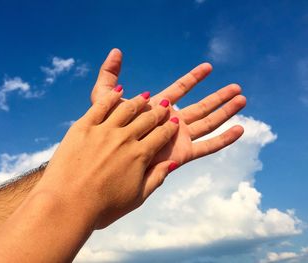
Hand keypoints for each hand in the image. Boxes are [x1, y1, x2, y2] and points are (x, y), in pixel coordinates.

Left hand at [38, 87, 179, 228]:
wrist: (66, 204)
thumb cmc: (102, 207)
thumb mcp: (136, 198)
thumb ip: (156, 178)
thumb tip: (172, 163)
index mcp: (139, 156)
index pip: (161, 135)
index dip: (170, 127)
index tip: (174, 122)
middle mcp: (124, 139)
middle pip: (147, 119)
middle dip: (159, 111)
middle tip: (166, 104)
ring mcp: (103, 130)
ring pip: (126, 109)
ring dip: (139, 101)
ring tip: (145, 96)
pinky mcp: (83, 127)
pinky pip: (100, 106)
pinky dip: (111, 96)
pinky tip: (118, 91)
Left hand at [91, 49, 245, 165]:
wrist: (101, 165)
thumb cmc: (99, 132)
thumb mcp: (103, 98)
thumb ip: (109, 75)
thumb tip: (116, 51)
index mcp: (156, 109)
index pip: (180, 89)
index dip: (194, 78)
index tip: (208, 67)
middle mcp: (170, 123)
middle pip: (200, 106)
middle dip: (218, 96)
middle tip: (236, 87)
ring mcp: (177, 138)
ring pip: (208, 122)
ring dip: (225, 111)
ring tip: (242, 98)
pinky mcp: (181, 154)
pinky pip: (206, 147)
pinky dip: (223, 139)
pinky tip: (239, 129)